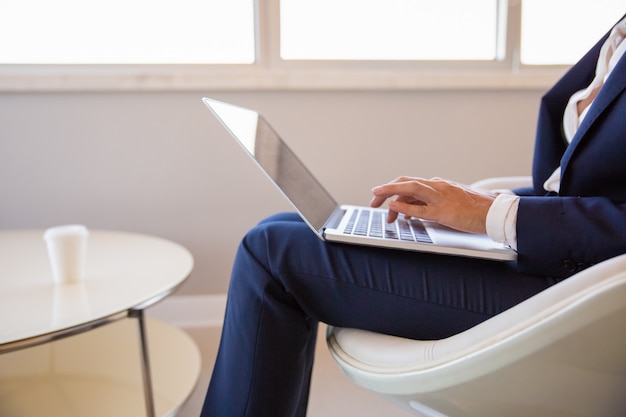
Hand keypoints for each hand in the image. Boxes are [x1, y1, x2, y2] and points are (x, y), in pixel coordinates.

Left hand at [370, 177, 496, 233]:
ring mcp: (441, 197)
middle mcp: (437, 187)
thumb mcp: (447, 202)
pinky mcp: (445, 211)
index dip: (392, 188)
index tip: (380, 197)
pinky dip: (405, 206)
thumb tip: (406, 211)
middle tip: (373, 200)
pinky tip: (394, 208)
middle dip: (386, 189)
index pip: (409, 183)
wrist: (495, 212)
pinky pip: (421, 208)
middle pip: (405, 182)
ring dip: (390, 191)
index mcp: (438, 185)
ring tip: (376, 198)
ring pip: (411, 189)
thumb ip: (427, 203)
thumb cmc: (473, 209)